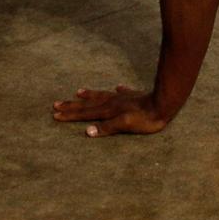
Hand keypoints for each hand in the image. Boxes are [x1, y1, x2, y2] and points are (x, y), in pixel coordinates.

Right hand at [52, 84, 169, 137]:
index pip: (85, 114)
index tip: (56, 114)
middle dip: (72, 105)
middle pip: (88, 104)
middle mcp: (112, 103)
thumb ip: (107, 128)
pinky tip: (117, 88)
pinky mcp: (133, 97)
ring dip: (89, 96)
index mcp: (108, 111)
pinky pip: (121, 93)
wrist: (162, 104)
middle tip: (56, 104)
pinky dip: (116, 91)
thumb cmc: (145, 119)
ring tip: (78, 92)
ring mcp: (122, 98)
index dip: (70, 115)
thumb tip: (87, 131)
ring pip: (101, 96)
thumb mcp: (125, 126)